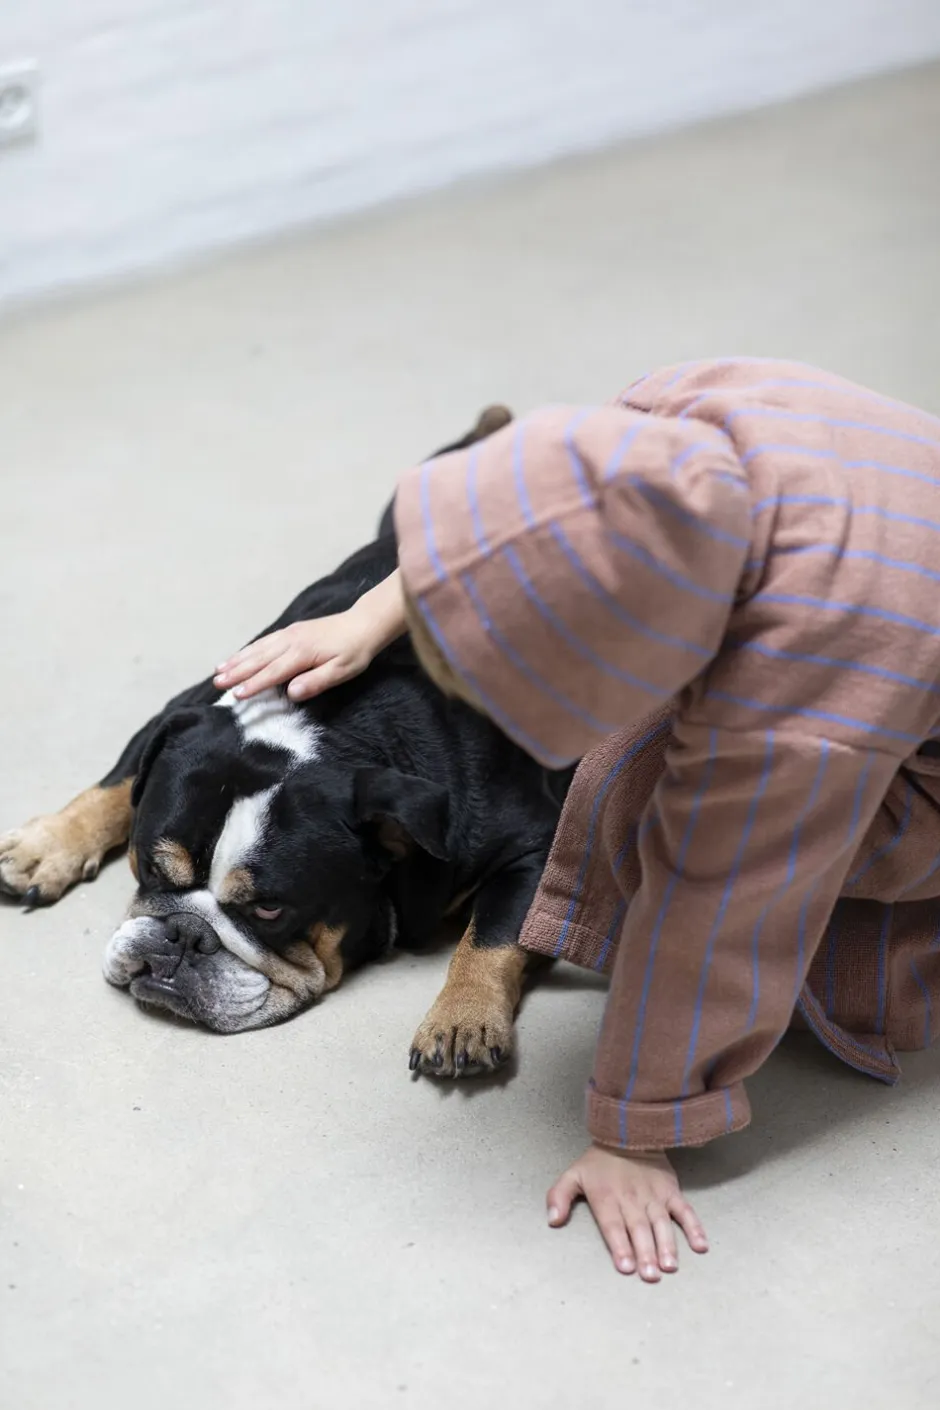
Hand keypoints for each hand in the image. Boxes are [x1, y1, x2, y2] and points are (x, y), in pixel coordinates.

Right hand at [214, 571, 405, 702]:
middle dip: (237, 671)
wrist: (364, 623)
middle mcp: (291, 641)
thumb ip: (316, 682)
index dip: (254, 684)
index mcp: (302, 653)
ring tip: (218, 669)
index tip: (237, 695)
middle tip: (217, 683)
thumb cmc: (355, 651)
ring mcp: (289, 633)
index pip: (273, 672)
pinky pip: (264, 641)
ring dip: (237, 659)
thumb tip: (291, 693)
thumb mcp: (342, 671)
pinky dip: (248, 649)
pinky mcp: (292, 631)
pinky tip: (239, 655)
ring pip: (258, 648)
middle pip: (259, 658)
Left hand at [547, 1144, 707, 1280]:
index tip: (626, 1266)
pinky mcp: (671, 1190)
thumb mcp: (573, 1175)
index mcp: (607, 1197)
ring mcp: (654, 1195)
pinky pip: (684, 1210)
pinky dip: (694, 1227)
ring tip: (669, 1266)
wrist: (628, 1132)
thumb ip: (559, 1197)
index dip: (620, 1245)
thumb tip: (552, 1220)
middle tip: (650, 1276)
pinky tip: (700, 1245)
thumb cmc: (598, 1162)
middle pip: (639, 1229)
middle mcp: (632, 1199)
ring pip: (661, 1222)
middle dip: (645, 1253)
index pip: (613, 1225)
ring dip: (667, 1245)